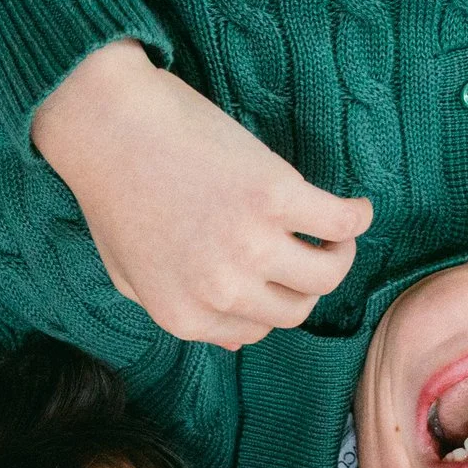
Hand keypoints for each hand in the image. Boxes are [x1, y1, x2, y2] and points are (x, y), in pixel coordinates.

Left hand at [32, 40, 373, 349]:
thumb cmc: (114, 195)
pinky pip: (342, 222)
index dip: (269, 302)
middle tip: (307, 248)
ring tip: (333, 231)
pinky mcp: (276, 197)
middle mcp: (221, 290)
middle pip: (296, 309)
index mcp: (186, 316)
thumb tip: (238, 341)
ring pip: (327, 275)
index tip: (274, 275)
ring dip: (340, 254)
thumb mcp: (131, 276)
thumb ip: (185, 312)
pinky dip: (357, 216)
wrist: (109, 127)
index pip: (256, 331)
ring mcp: (251, 245)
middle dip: (305, 284)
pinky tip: (353, 207)